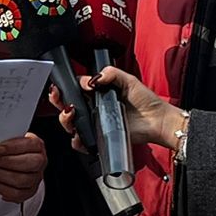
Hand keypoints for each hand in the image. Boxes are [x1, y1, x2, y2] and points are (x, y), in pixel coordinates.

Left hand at [0, 133, 45, 204]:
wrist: (20, 165)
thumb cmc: (14, 151)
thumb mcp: (13, 141)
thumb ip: (7, 139)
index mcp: (37, 147)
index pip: (31, 145)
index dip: (14, 147)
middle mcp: (39, 162)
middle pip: (30, 164)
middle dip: (8, 162)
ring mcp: (35, 178)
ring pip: (22, 180)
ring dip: (2, 175)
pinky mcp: (29, 191)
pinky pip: (17, 194)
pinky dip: (3, 189)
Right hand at [62, 65, 183, 148]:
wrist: (157, 121)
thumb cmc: (145, 101)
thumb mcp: (128, 80)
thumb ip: (111, 73)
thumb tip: (94, 78)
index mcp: (97, 94)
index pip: (75, 89)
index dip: (68, 87)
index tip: (71, 85)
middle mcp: (93, 109)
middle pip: (67, 106)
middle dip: (58, 101)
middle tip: (59, 97)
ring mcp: (95, 124)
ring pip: (70, 124)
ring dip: (65, 119)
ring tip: (72, 113)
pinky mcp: (100, 139)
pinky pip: (82, 142)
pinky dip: (77, 141)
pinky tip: (79, 135)